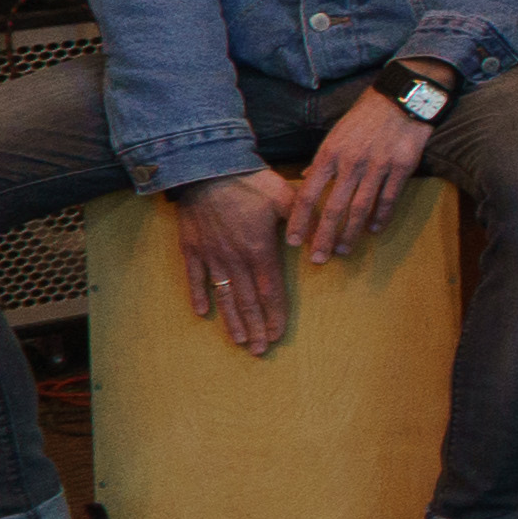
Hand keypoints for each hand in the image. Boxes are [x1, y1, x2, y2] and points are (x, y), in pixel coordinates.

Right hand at [173, 168, 299, 353]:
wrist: (205, 167)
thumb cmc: (250, 181)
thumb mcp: (286, 198)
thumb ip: (305, 223)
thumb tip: (326, 242)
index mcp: (260, 250)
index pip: (271, 292)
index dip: (275, 316)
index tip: (278, 335)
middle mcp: (234, 259)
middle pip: (247, 301)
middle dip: (256, 327)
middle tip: (260, 350)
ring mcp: (210, 255)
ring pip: (223, 295)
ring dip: (232, 319)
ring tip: (239, 340)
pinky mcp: (191, 247)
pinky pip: (194, 277)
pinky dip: (199, 295)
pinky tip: (202, 313)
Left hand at [288, 87, 433, 263]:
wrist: (401, 99)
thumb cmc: (365, 116)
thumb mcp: (336, 134)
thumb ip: (322, 160)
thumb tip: (307, 179)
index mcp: (329, 154)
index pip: (308, 194)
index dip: (300, 221)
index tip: (294, 241)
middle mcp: (351, 163)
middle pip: (334, 208)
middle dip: (324, 237)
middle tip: (317, 259)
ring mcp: (377, 166)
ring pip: (361, 208)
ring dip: (351, 233)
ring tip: (343, 250)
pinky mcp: (401, 168)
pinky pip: (389, 198)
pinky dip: (381, 217)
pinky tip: (374, 230)